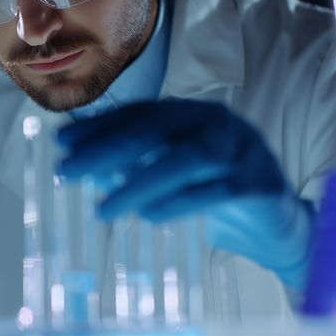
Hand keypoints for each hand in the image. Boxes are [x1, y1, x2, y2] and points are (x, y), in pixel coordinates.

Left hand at [58, 100, 314, 289]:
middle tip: (68, 171)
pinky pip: (213, 192)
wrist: (276, 222)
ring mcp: (240, 151)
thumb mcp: (172, 171)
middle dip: (105, 149)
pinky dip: (178, 203)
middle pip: (154, 130)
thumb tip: (85, 166)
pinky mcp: (256, 185)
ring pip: (183, 160)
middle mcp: (215, 123)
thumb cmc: (213, 190)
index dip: (97, 126)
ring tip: (103, 209)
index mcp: (191, 113)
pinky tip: (149, 217)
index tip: (60, 142)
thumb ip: (136, 163)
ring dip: (138, 183)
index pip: (137, 113)